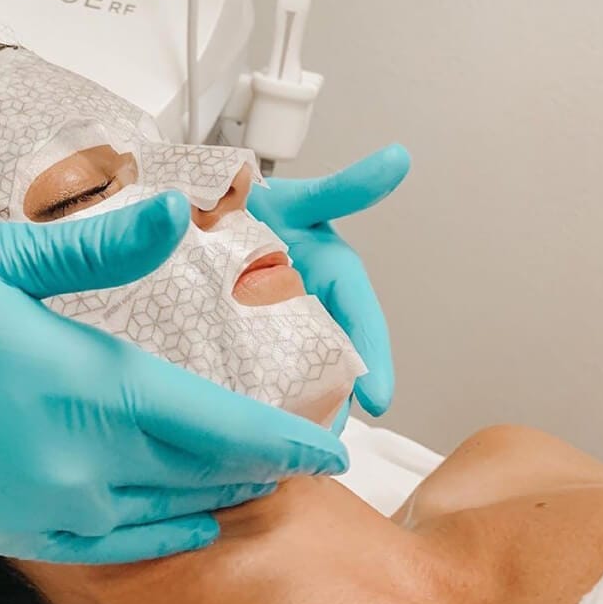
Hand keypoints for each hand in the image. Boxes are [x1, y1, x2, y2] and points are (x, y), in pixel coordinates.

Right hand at [0, 192, 346, 563]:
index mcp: (72, 384)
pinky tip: (170, 528)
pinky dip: (147, 535)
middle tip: (298, 461)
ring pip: (151, 519)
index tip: (328, 446)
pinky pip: (95, 542)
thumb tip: (178, 215)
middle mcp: (61, 459)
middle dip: (253, 468)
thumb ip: (100, 248)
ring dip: (208, 503)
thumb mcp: (0, 255)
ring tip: (248, 491)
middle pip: (190, 474)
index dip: (276, 436)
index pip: (207, 422)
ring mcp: (27, 502)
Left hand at [247, 145, 410, 421]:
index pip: (360, 324)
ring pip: (290, 376)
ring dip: (294, 409)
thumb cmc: (262, 202)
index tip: (380, 400)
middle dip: (332, 402)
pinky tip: (242, 425)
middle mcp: (308, 310)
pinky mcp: (234, 341)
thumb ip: (346, 187)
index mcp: (332, 281)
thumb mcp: (302, 200)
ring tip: (287, 445)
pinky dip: (249, 398)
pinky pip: (246, 373)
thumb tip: (399, 159)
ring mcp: (269, 329)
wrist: (203, 205)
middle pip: (329, 363)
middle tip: (327, 439)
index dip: (373, 360)